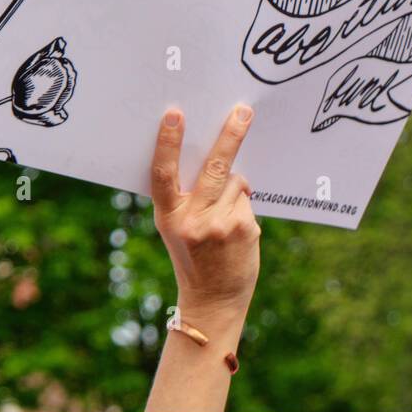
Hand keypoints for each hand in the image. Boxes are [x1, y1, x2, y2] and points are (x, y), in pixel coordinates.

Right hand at [150, 105, 260, 325]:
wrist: (213, 300)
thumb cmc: (194, 256)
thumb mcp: (177, 227)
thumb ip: (188, 196)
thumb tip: (214, 155)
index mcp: (169, 215)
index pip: (164, 173)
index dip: (167, 143)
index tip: (174, 114)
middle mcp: (193, 219)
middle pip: (215, 167)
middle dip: (231, 134)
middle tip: (243, 110)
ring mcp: (220, 224)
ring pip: (236, 181)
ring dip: (235, 188)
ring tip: (224, 217)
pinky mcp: (244, 229)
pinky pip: (247, 200)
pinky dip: (244, 206)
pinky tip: (236, 232)